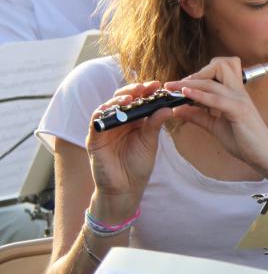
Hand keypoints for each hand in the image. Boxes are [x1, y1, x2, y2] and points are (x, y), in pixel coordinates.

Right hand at [85, 81, 173, 216]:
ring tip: (131, 98)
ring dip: (119, 100)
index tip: (159, 85)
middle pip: (122, 98)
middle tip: (146, 87)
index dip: (146, 91)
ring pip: (108, 106)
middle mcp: (118, 121)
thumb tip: (168, 108)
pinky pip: (96, 120)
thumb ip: (155, 125)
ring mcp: (105, 128)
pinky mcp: (94, 138)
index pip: (138, 100)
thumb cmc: (138, 166)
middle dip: (133, 91)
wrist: (125, 188)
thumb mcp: (150, 142)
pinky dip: (103, 112)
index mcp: (134, 121)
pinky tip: (114, 109)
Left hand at [168, 57, 267, 178]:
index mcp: (235, 93)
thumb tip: (177, 109)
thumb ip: (198, 116)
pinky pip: (216, 99)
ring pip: (212, 82)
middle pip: (220, 65)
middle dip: (196, 72)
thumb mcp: (216, 127)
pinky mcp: (239, 111)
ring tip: (171, 87)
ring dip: (189, 83)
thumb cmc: (244, 141)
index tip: (181, 84)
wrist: (263, 156)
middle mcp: (238, 92)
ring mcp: (239, 100)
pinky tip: (185, 94)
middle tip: (176, 85)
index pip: (222, 68)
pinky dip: (199, 95)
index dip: (201, 72)